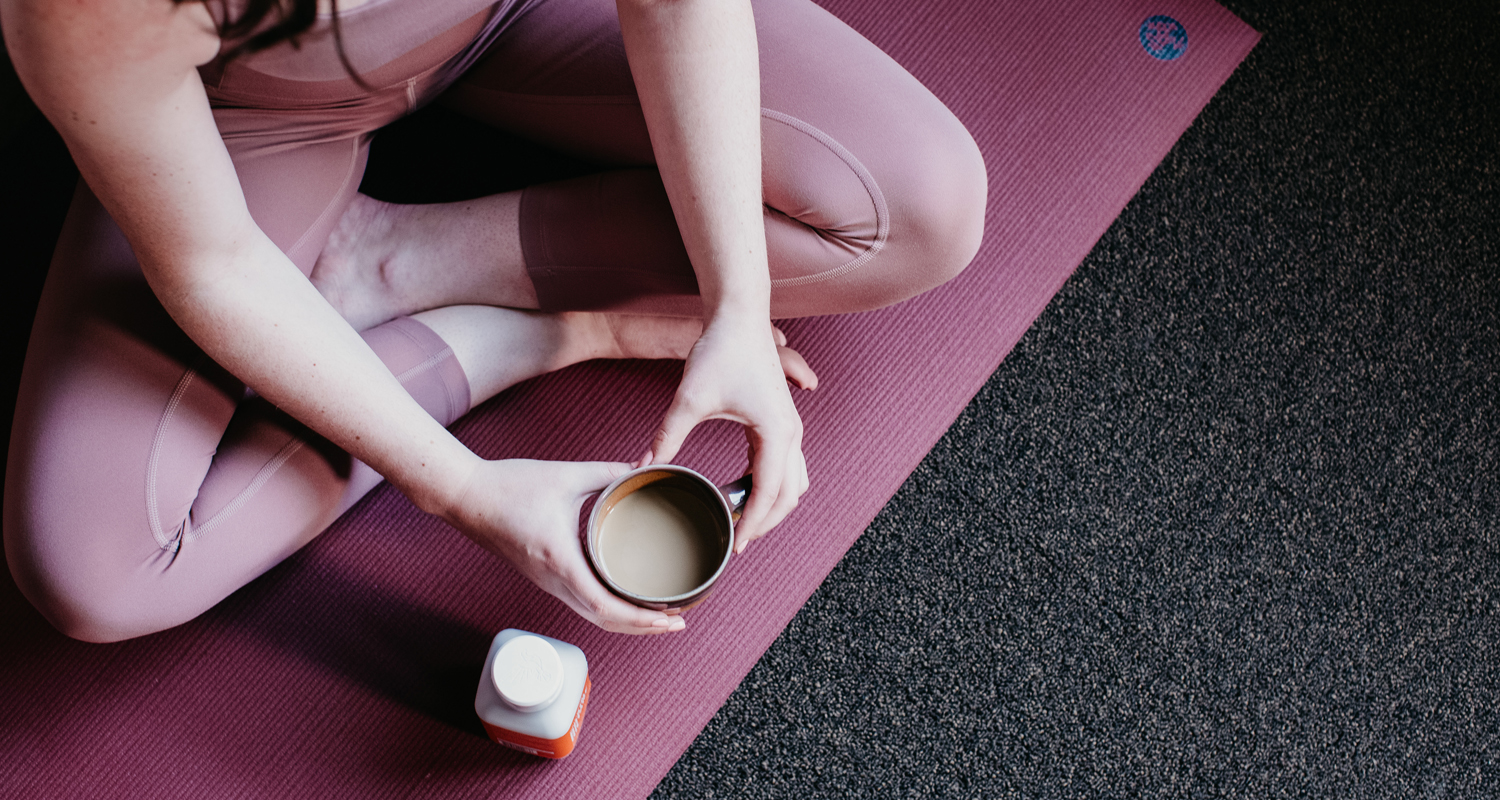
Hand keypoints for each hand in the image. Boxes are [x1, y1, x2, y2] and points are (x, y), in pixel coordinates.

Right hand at [445, 458, 684, 633]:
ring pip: (593, 616)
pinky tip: (626, 599)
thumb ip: (608, 472)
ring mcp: (547, 583)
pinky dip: (609, 610)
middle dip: (644, 627)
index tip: (671, 617)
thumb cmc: (509, 486)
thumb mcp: (566, 476)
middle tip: (678, 621)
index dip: (642, 619)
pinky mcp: (544, 578)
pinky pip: (581, 603)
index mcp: (561, 560)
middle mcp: (554, 580)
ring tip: (659, 616)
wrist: (466, 496)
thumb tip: (644, 467)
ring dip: (627, 621)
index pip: (606, 606)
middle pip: (605, 621)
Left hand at [638, 316, 817, 552]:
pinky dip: (771, 485)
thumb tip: (642, 466)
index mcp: (775, 433)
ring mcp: (791, 427)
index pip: (768, 494)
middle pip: (790, 495)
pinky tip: (743, 492)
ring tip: (741, 521)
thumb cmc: (720, 351)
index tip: (735, 546)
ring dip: (773, 505)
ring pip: (794, 482)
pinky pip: (786, 465)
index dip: (752, 524)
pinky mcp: (782, 420)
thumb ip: (666, 436)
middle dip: (766, 522)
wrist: (738, 316)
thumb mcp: (689, 399)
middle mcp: (792, 433)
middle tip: (736, 541)